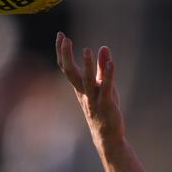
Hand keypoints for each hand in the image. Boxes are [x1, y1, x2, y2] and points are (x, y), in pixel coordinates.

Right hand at [56, 31, 124, 148]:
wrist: (108, 136)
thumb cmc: (105, 110)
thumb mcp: (104, 86)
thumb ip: (103, 68)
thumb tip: (103, 47)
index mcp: (80, 88)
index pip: (66, 67)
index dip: (62, 52)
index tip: (61, 35)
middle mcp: (83, 92)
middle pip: (70, 72)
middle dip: (66, 55)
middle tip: (64, 38)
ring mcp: (94, 99)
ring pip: (87, 81)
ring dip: (87, 65)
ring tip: (86, 50)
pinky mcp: (107, 104)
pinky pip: (106, 88)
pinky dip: (108, 75)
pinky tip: (111, 63)